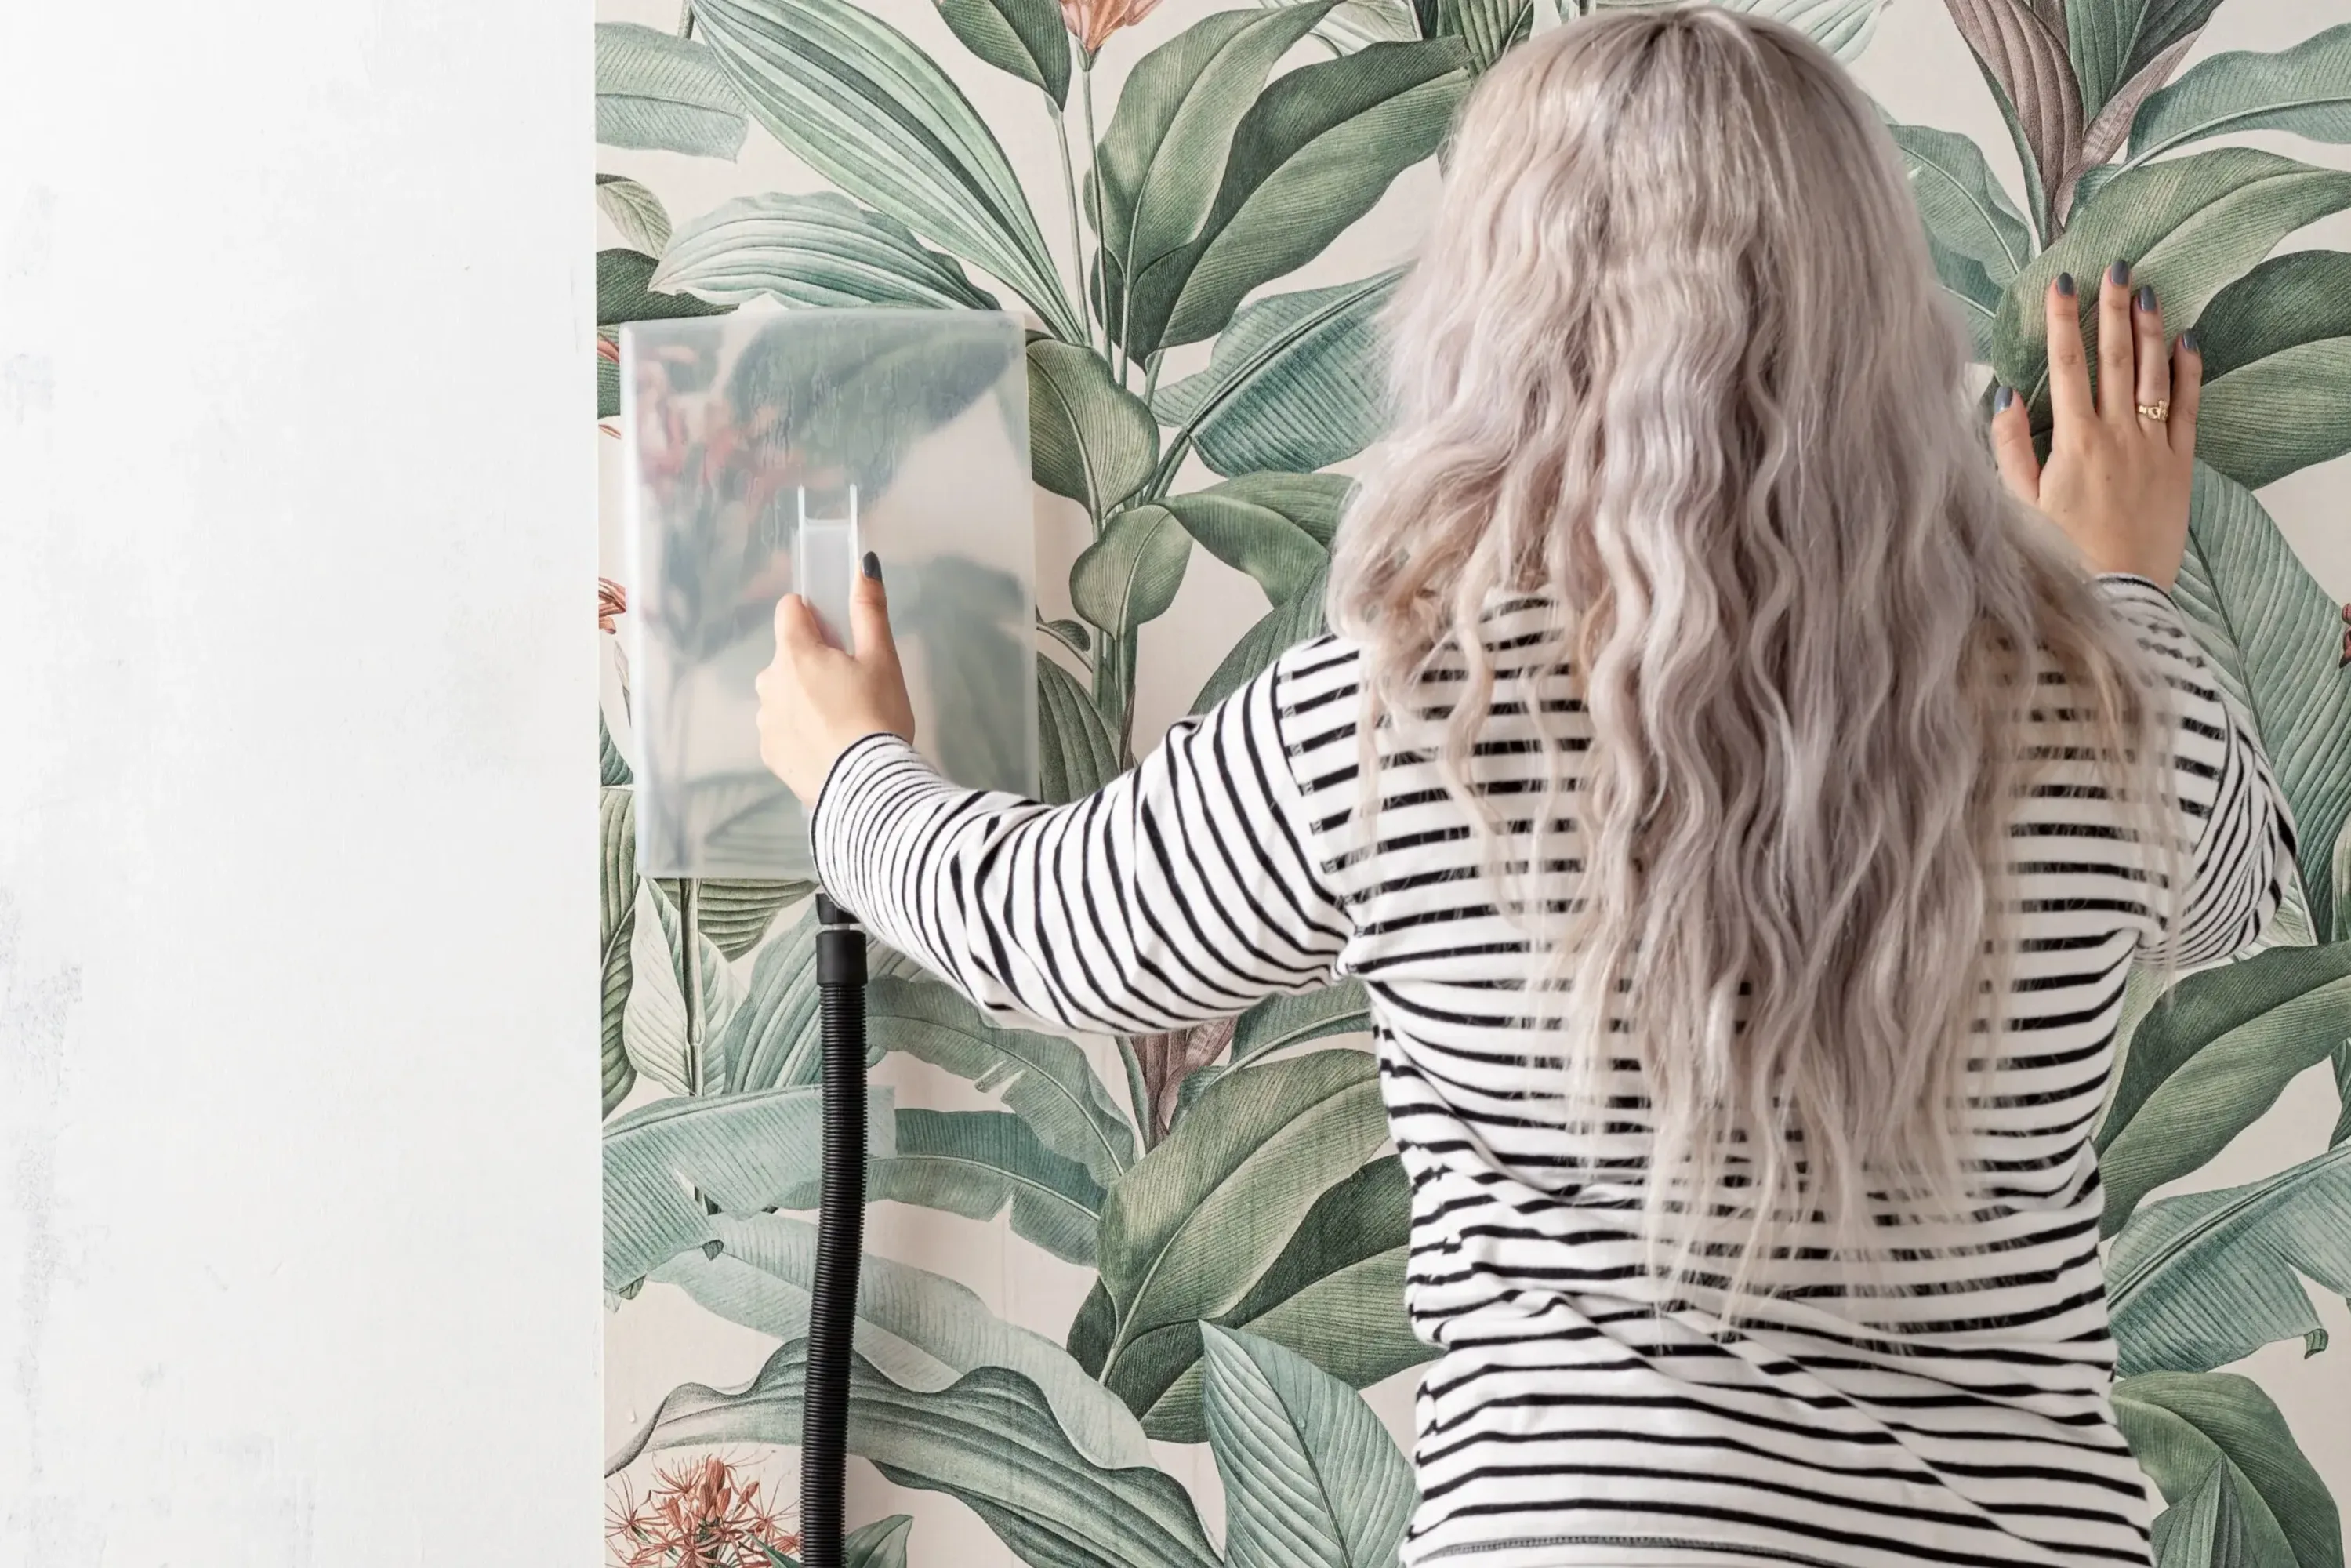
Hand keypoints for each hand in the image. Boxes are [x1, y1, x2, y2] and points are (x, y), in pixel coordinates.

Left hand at [755, 554, 915, 805]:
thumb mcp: (883, 660)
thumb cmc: (878, 716)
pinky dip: (799, 732)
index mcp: (795, 652)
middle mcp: (769, 682)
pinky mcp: (769, 754)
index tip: (840, 640)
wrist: (868, 788)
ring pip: (781, 693)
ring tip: (841, 723)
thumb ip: (870, 611)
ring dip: (803, 698)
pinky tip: (827, 747)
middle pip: (786, 655)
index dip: (815, 618)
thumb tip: (865, 565)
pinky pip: (780, 729)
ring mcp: (765, 720)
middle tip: (851, 688)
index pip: (788, 609)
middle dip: (812, 663)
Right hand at [1992, 262, 2201, 589]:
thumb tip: (2004, 395)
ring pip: (2152, 375)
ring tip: (2147, 291)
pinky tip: (2186, 342)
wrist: (2117, 593)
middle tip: (2115, 267)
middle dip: (2112, 309)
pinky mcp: (2179, 465)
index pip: (2067, 366)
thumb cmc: (2061, 554)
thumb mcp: (2019, 505)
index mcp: (2073, 441)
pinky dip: (2187, 373)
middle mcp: (2116, 435)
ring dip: (2149, 330)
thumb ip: (2008, 447)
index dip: (2063, 321)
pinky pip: (2186, 408)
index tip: (2062, 283)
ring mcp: (2152, 447)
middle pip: (2114, 358)